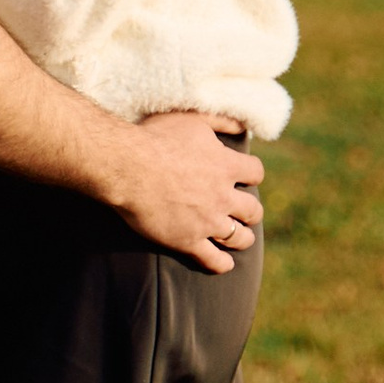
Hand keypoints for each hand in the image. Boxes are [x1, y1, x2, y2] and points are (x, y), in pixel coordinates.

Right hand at [104, 110, 263, 272]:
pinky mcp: (188, 241)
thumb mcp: (191, 119)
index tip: (244, 178)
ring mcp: (207, 221)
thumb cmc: (155, 137)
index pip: (255, 173)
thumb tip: (243, 125)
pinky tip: (224, 264)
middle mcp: (223, 196)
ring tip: (239, 238)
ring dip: (242, 238)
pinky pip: (213, 260)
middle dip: (250, 211)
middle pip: (253, 210)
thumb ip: (220, 120)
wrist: (127, 166)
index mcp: (226, 165)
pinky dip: (222, 264)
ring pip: (239, 237)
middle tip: (244, 212)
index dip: (251, 175)